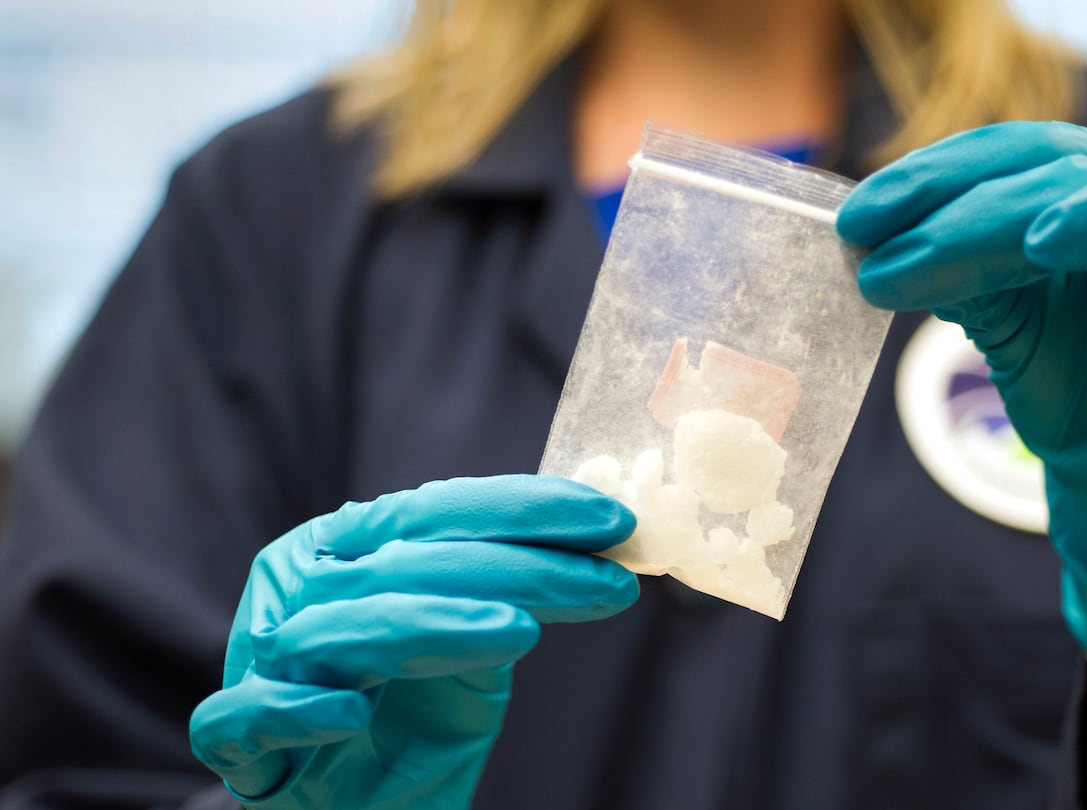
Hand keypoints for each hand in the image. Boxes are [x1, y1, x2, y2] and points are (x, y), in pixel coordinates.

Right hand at [189, 475, 637, 807]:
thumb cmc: (411, 718)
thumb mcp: (474, 646)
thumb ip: (513, 592)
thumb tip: (608, 544)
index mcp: (348, 547)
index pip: (435, 511)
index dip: (522, 509)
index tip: (609, 522)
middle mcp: (301, 589)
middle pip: (402, 563)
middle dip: (514, 566)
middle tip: (603, 578)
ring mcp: (265, 663)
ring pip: (338, 629)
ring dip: (429, 624)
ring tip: (518, 631)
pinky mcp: (237, 744)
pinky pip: (247, 717)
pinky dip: (296, 708)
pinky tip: (353, 711)